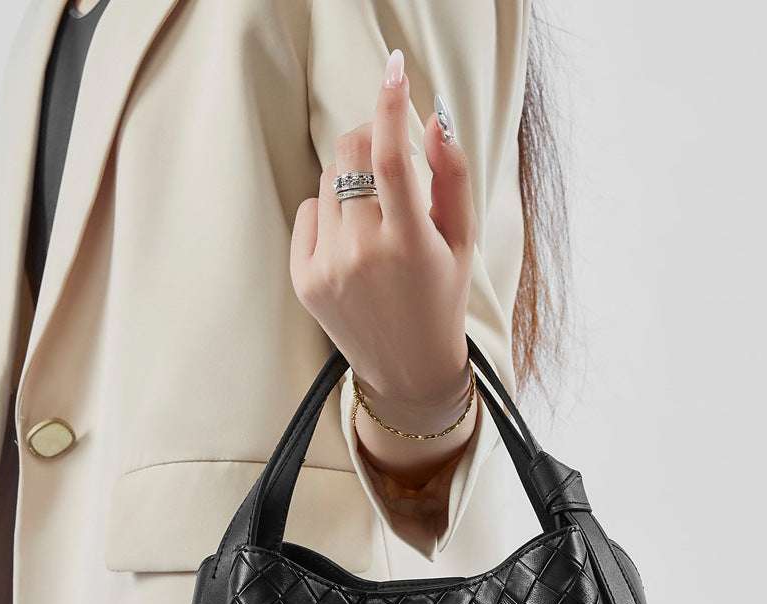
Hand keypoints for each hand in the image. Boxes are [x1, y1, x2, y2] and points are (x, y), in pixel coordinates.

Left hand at [290, 50, 477, 459]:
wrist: (408, 369)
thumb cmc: (442, 297)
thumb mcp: (462, 240)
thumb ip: (453, 175)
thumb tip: (432, 119)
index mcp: (411, 245)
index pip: (394, 157)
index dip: (391, 105)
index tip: (394, 71)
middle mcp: (364, 255)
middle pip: (351, 154)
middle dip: (371, 138)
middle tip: (390, 154)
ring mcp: (328, 268)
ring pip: (328, 180)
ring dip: (353, 181)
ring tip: (377, 219)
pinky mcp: (304, 279)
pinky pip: (308, 211)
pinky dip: (329, 213)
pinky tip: (352, 243)